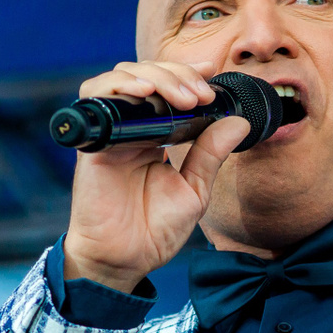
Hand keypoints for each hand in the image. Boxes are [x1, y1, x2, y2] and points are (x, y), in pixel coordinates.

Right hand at [64, 60, 252, 292]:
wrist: (126, 260)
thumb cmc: (155, 230)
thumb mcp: (194, 189)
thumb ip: (210, 154)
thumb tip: (238, 121)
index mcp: (155, 135)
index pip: (167, 88)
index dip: (187, 72)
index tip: (212, 74)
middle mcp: (132, 128)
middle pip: (147, 74)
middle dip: (177, 74)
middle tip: (201, 94)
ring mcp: (112, 132)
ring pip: (123, 77)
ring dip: (154, 76)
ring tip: (181, 96)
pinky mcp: (94, 142)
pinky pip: (97, 98)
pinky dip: (119, 86)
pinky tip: (145, 92)